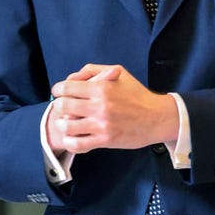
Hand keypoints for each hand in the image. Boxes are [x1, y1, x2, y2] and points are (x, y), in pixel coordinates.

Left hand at [49, 64, 178, 153]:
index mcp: (102, 87)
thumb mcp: (118, 73)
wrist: (157, 117)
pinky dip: (69, 142)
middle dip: (58, 106)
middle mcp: (100, 106)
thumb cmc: (136, 94)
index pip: (67, 87)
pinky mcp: (105, 140)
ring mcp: (102, 124)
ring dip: (62, 124)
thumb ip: (93, 70)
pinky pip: (77, 144)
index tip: (59, 93)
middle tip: (62, 108)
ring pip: (67, 126)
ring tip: (65, 123)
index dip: (58, 90)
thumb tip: (72, 77)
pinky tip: (72, 137)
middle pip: (63, 106)